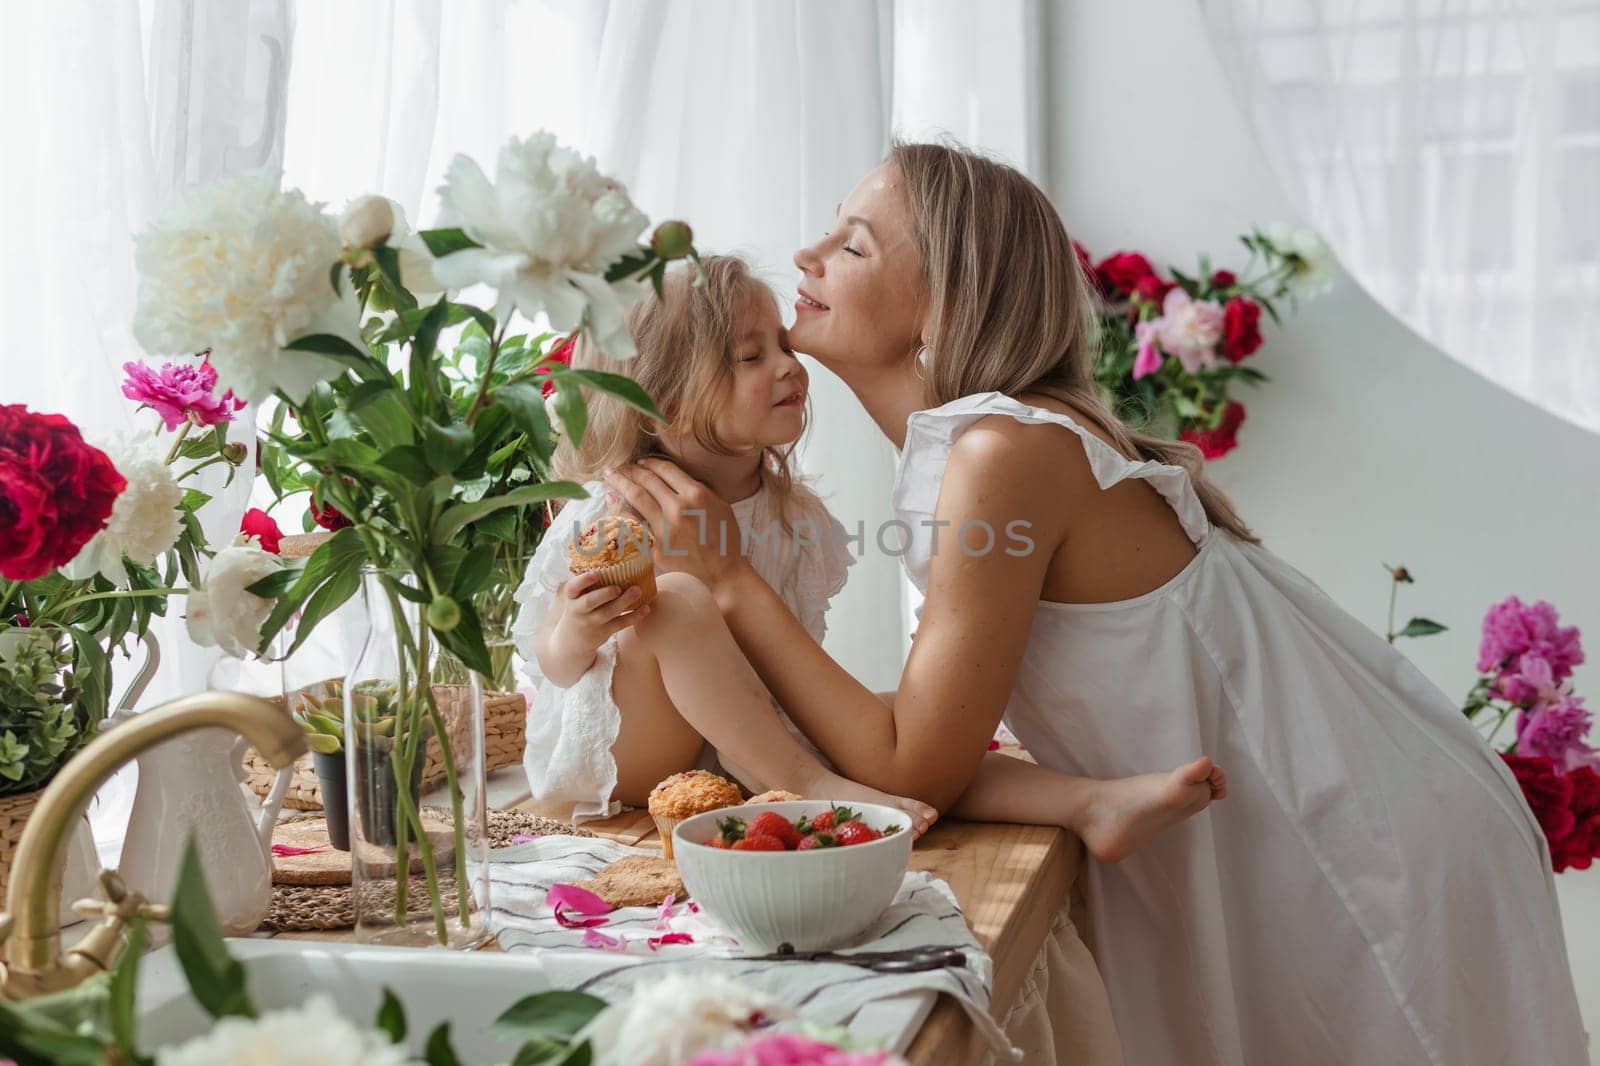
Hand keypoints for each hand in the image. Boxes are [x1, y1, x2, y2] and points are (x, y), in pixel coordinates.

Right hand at [549, 571, 650, 659]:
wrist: (571, 641)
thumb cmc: (578, 608)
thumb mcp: (575, 596)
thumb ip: (587, 582)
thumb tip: (608, 553)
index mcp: (571, 597)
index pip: (573, 587)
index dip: (583, 580)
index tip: (596, 573)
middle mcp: (578, 610)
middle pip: (590, 602)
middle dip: (604, 594)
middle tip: (618, 587)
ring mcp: (591, 622)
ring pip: (608, 613)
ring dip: (623, 602)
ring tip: (637, 590)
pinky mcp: (604, 632)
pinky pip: (620, 624)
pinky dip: (634, 617)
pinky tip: (646, 608)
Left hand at [603, 458, 746, 590]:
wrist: (723, 572)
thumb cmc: (725, 539)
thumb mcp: (719, 506)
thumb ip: (697, 490)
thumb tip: (674, 479)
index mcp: (696, 495)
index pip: (666, 469)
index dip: (650, 462)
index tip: (641, 461)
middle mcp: (678, 508)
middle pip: (647, 480)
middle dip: (630, 470)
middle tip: (619, 466)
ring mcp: (664, 528)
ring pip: (636, 498)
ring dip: (620, 484)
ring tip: (609, 477)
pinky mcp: (656, 546)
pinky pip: (634, 523)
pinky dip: (621, 510)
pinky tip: (613, 503)